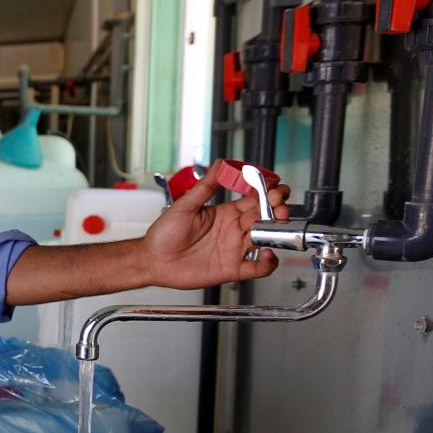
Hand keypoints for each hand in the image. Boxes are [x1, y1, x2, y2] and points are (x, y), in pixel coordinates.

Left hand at [141, 159, 291, 288]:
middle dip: (278, 209)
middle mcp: (234, 230)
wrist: (153, 260)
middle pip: (265, 218)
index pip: (255, 200)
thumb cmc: (164, 234)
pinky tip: (267, 254)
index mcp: (226, 213)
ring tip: (278, 223)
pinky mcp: (232, 269)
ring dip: (277, 232)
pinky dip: (268, 263)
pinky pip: (257, 268)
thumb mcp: (185, 205)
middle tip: (279, 205)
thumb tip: (220, 164)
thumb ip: (206, 186)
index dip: (268, 193)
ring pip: (265, 240)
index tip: (275, 187)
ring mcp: (235, 249)